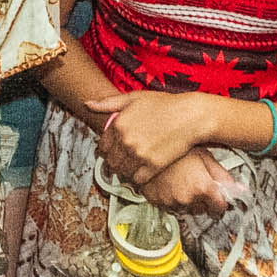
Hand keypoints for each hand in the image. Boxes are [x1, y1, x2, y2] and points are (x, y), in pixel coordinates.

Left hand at [87, 91, 212, 186]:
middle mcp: (125, 141)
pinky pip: (137, 179)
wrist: (190, 116)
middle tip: (125, 160)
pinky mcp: (153, 166)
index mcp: (118, 124)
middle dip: (115, 161)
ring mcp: (139, 154)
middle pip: (111, 161)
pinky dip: (137, 178)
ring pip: (122, 171)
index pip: (102, 146)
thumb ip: (108, 102)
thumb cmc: (163, 104)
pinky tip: (143, 171)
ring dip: (126, 171)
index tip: (114, 150)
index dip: (107, 150)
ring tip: (134, 165)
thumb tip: (87, 104)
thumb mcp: (134, 98)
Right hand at [137, 147, 239, 216]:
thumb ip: (223, 176)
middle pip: (203, 210)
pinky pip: (170, 206)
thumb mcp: (204, 156)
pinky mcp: (157, 202)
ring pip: (186, 209)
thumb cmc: (175, 147)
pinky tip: (170, 183)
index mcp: (203, 188)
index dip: (220, 200)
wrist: (145, 145)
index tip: (217, 195)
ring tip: (181, 179)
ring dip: (187, 200)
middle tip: (196, 180)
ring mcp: (171, 202)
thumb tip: (240, 190)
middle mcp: (187, 198)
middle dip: (203, 199)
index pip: (220, 208)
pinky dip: (171, 198)